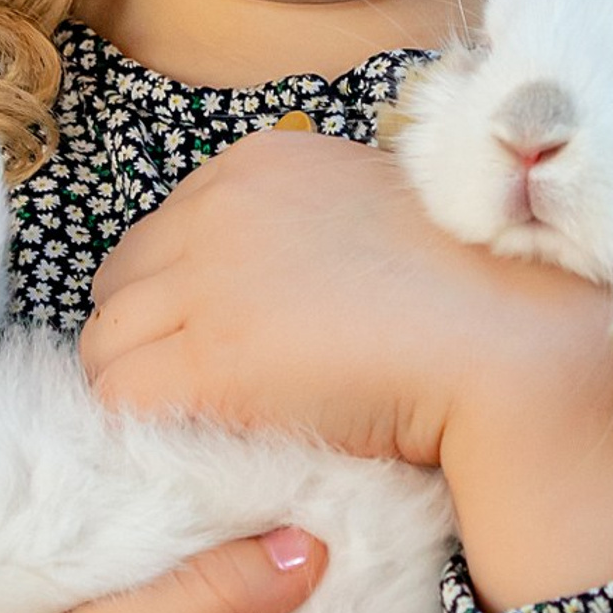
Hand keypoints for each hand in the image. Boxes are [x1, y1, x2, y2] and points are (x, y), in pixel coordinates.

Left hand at [79, 125, 529, 468]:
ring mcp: (206, 282)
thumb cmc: (467, 290)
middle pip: (119, 288)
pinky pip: (121, 399)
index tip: (219, 345)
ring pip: (106, 348)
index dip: (178, 300)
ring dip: (144, 390)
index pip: (159, 237)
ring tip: (201, 427)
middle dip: (150, 341)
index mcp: (254, 165)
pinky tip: (196, 447)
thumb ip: (303, 230)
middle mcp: (215, 209)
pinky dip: (146, 429)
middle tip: (202, 394)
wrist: (505, 340)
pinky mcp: (210, 360)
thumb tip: (268, 291)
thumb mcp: (370, 214)